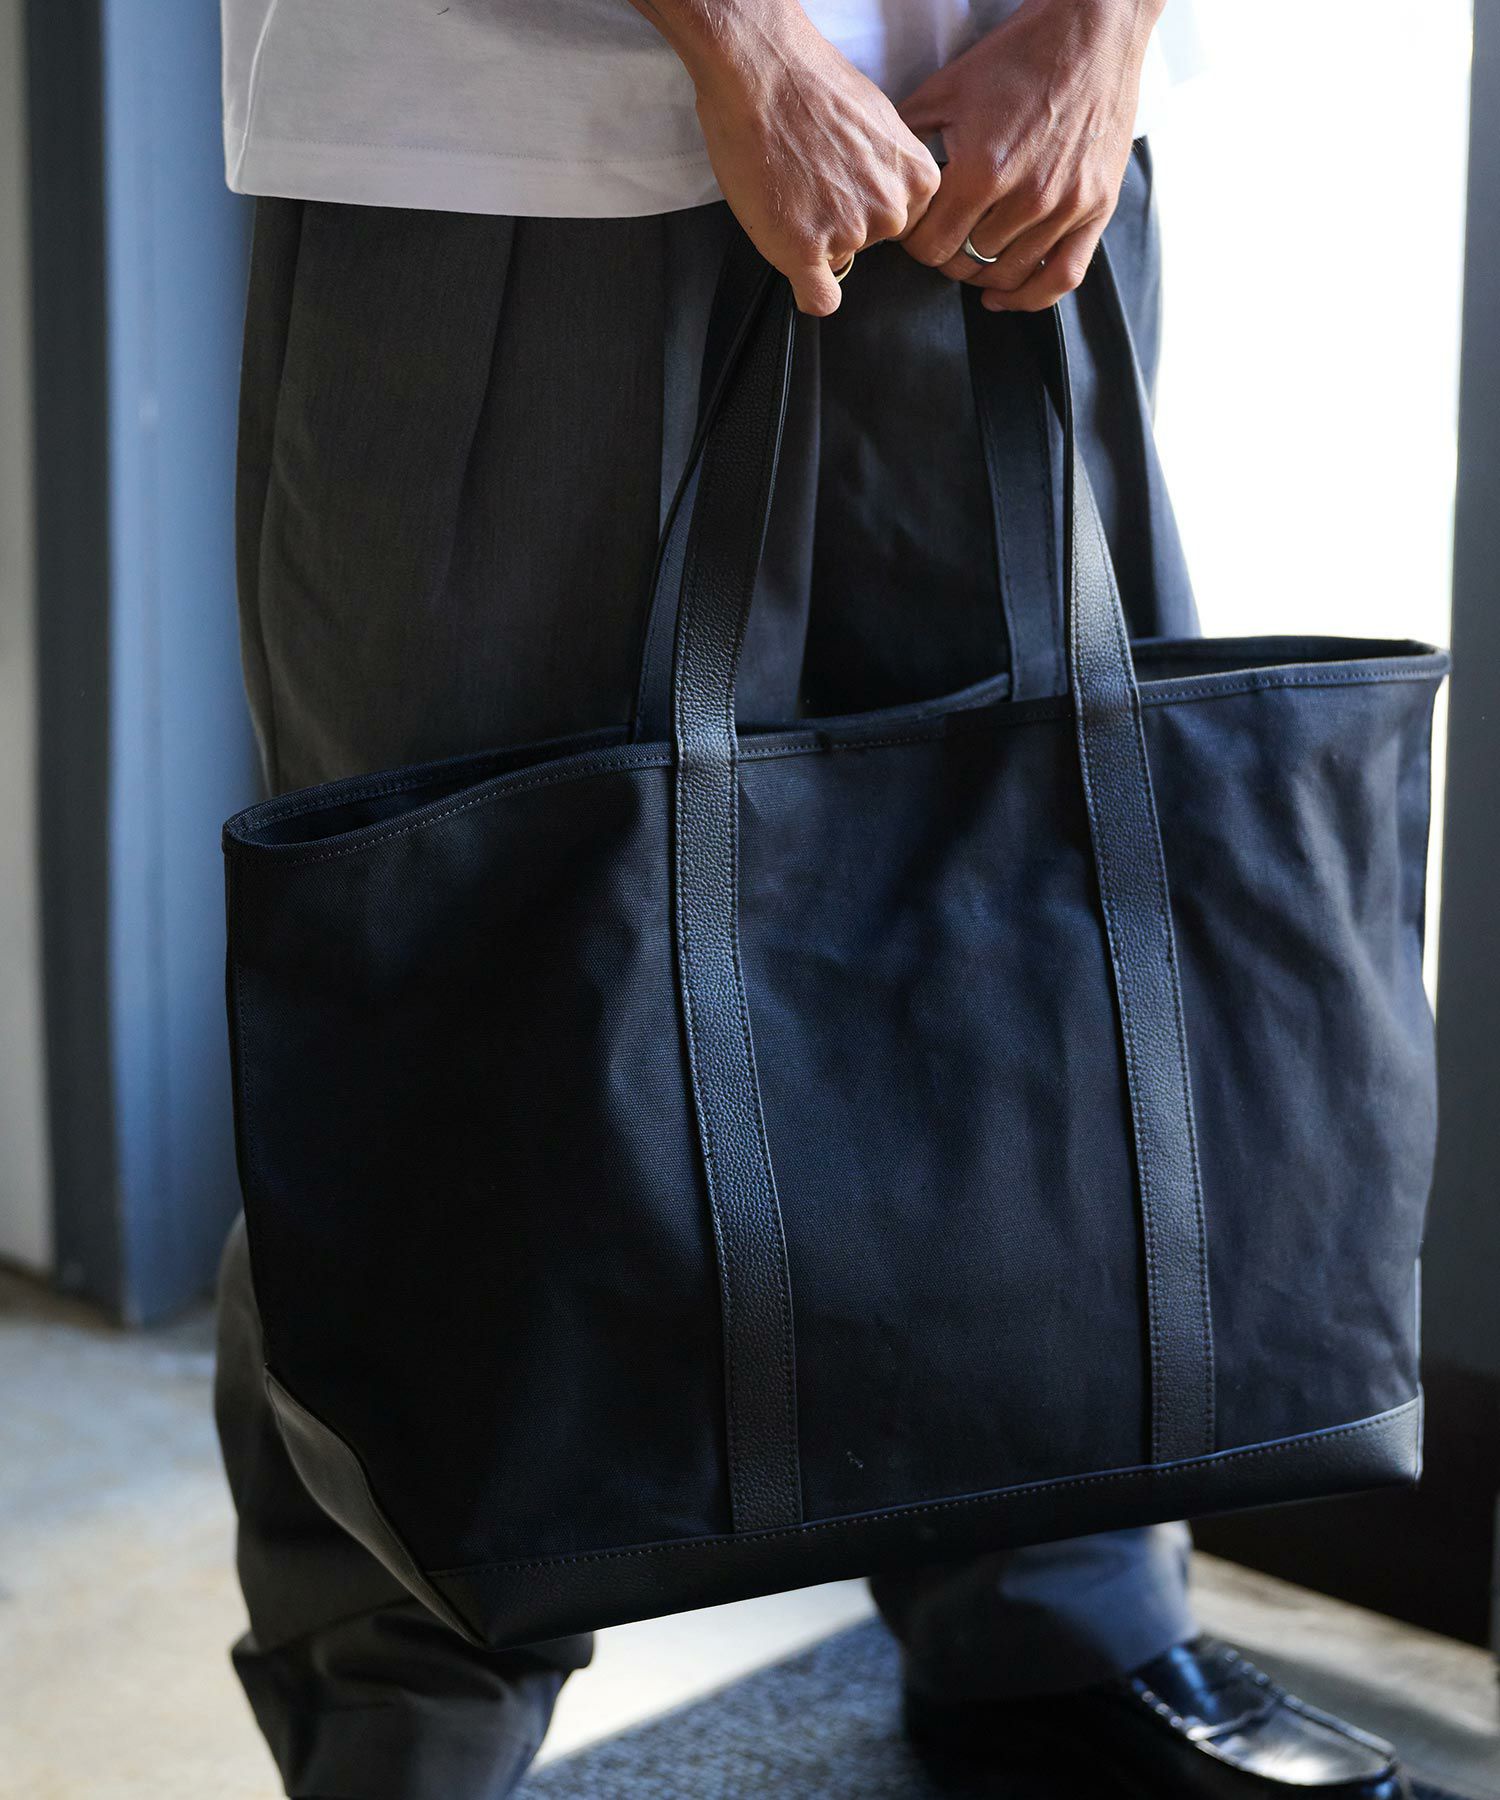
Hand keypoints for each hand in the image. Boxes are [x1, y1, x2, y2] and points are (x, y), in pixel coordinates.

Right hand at [653, 1, 940, 314]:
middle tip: (812, 184)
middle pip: (870, 246)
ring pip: (837, 262)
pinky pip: (818, 300)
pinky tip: (794, 259)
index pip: (903, 225)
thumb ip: (887, 168)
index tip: (848, 193)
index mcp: (918, 181)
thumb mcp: (878, 122)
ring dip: (815, 238)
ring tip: (790, 188)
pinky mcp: (806, 251)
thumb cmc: (812, 84)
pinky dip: (808, 290)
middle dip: (843, 223)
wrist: (763, 73)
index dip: (870, 209)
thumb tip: (877, 190)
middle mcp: (891, 213)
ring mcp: (849, 235)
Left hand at [898, 0, 1163, 310]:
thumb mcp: (946, 89)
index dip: (913, 243)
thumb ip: (908, 139)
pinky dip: (1029, 297)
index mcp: (982, 170)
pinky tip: (1003, 296)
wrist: (1090, 31)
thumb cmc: (1017, 56)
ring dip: (980, 273)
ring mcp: (1064, 207)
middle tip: (942, 236)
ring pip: (1007, 275)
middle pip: (965, 265)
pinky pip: (1062, 277)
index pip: (930, 247)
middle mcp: (1026, 197)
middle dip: (944, 254)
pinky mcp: (1096, 209)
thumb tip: (880, 177)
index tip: (914, 231)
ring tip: (969, 254)